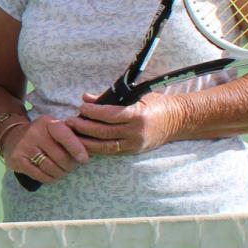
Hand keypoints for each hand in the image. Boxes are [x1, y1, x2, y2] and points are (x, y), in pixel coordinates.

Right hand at [1, 114, 90, 183]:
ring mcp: (24, 146)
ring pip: (51, 168)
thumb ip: (70, 137)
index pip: (65, 136)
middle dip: (69, 166)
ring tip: (62, 172)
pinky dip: (49, 178)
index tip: (84, 160)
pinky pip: (39, 175)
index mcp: (48, 123)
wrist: (12, 136)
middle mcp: (35, 133)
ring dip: (60, 174)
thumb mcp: (54, 129)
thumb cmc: (41, 135)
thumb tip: (88, 153)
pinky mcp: (17, 160)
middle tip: (71, 167)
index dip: (77, 148)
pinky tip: (51, 176)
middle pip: (60, 157)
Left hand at [68, 92, 182, 156]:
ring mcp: (135, 144)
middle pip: (104, 132)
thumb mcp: (135, 95)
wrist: (177, 121)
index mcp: (138, 115)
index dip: (93, 112)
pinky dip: (96, 148)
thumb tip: (86, 97)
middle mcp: (136, 132)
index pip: (110, 115)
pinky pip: (111, 152)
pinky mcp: (134, 151)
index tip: (81, 107)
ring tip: (72, 134)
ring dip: (86, 141)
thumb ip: (109, 97)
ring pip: (105, 146)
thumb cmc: (155, 103)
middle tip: (70, 122)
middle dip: (84, 127)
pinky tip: (84, 143)